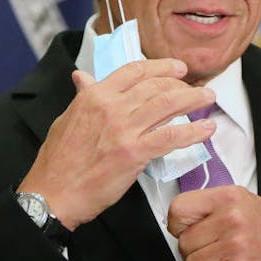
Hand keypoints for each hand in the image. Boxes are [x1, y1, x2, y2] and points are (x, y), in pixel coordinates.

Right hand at [18, 58, 215, 229]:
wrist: (52, 194)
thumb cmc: (58, 162)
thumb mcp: (67, 119)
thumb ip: (83, 96)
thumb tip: (83, 77)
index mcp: (94, 96)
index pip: (134, 71)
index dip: (160, 66)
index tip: (176, 68)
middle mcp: (111, 107)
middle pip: (156, 86)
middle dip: (182, 84)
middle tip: (197, 87)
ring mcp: (124, 129)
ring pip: (167, 105)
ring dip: (193, 100)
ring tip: (208, 98)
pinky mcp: (134, 153)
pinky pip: (171, 137)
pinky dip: (193, 132)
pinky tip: (206, 129)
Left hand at [168, 186, 260, 260]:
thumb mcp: (248, 204)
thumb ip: (215, 208)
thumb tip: (182, 220)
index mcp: (230, 197)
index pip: (179, 209)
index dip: (178, 225)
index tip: (187, 231)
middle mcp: (232, 218)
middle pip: (184, 242)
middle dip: (196, 252)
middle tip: (217, 252)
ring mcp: (235, 246)